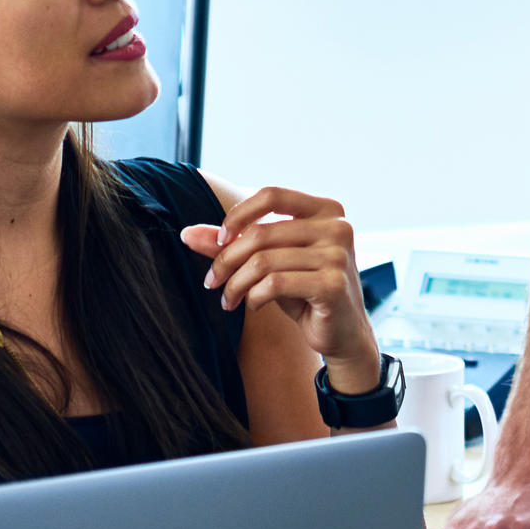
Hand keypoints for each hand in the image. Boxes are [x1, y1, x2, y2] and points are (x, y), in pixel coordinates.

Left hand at [179, 185, 377, 384]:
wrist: (342, 333)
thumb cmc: (304, 291)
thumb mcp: (271, 262)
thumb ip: (234, 244)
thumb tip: (187, 233)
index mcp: (326, 210)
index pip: (272, 195)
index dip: (238, 215)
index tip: (219, 241)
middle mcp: (337, 227)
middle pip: (262, 233)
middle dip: (226, 260)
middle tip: (211, 282)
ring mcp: (338, 255)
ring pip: (264, 261)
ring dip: (235, 284)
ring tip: (228, 300)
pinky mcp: (333, 284)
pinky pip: (275, 284)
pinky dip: (254, 297)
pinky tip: (254, 305)